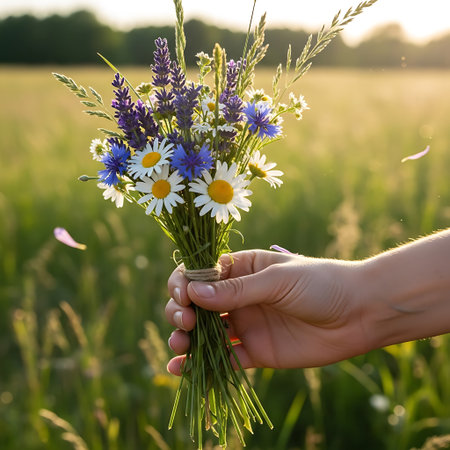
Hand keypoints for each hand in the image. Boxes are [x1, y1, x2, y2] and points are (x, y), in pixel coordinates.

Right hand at [165, 250, 369, 374]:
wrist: (358, 313)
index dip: (184, 283)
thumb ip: (238, 290)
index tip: (183, 295)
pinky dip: (202, 365)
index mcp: (242, 269)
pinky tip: (181, 370)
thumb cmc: (320, 283)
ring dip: (185, 338)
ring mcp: (246, 324)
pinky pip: (224, 359)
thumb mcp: (277, 280)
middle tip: (187, 321)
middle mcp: (239, 296)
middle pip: (197, 304)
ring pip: (205, 332)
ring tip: (180, 343)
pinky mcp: (255, 352)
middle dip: (182, 311)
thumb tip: (194, 292)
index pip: (201, 273)